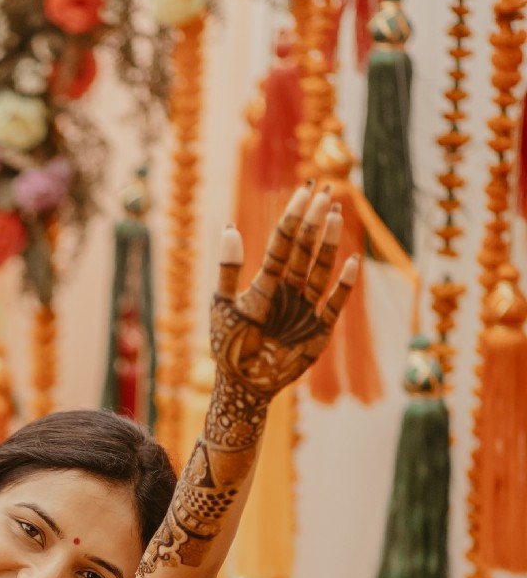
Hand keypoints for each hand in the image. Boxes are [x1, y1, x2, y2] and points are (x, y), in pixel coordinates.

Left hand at [210, 182, 357, 406]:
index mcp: (267, 282)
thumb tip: (228, 225)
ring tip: (335, 214)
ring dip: (328, 243)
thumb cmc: (229, 346)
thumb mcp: (223, 305)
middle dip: (313, 222)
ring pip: (320, 269)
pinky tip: (353, 261)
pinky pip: (335, 303)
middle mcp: (289, 290)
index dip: (293, 217)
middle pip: (304, 250)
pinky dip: (344, 285)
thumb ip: (229, 268)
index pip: (283, 243)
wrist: (244, 386)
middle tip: (325, 191)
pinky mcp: (319, 330)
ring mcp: (306, 308)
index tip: (304, 191)